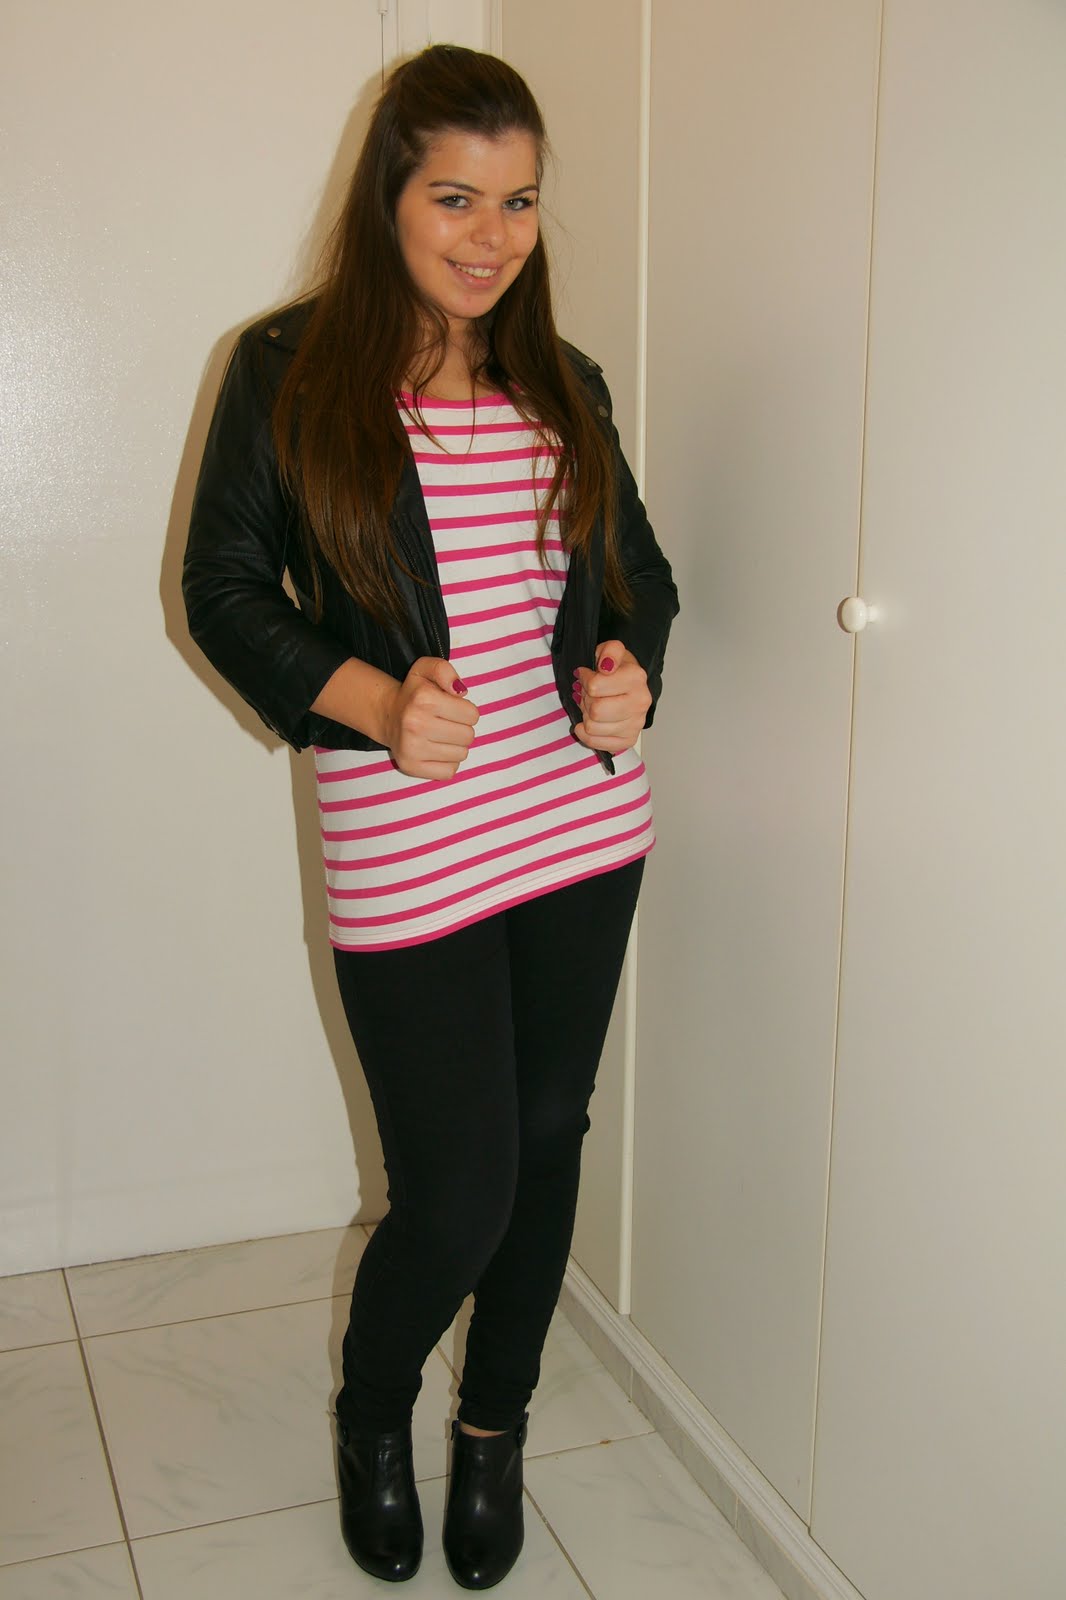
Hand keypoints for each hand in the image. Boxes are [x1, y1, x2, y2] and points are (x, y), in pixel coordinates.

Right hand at [382, 657, 478, 779]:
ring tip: (440, 736)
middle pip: (468, 736)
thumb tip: (461, 691)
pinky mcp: (411, 767)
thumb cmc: (414, 694)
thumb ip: (445, 670)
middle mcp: (416, 724)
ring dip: (455, 746)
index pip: (472, 715)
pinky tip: (436, 750)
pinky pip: (449, 771)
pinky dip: (447, 762)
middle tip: (446, 723)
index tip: (452, 709)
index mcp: (424, 699)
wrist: (388, 715)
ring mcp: (412, 749)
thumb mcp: (426, 669)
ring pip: (461, 754)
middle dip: (462, 728)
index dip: (466, 711)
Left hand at [572, 641, 650, 755]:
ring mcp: (636, 724)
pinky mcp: (628, 739)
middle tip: (589, 693)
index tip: (587, 676)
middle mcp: (640, 703)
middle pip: (595, 711)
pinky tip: (590, 723)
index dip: (585, 680)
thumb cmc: (618, 669)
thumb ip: (609, 651)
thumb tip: (606, 665)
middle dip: (586, 700)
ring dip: (586, 716)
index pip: (595, 687)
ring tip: (593, 706)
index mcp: (636, 678)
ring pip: (593, 728)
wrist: (631, 684)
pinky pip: (597, 743)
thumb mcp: (612, 650)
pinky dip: (587, 735)